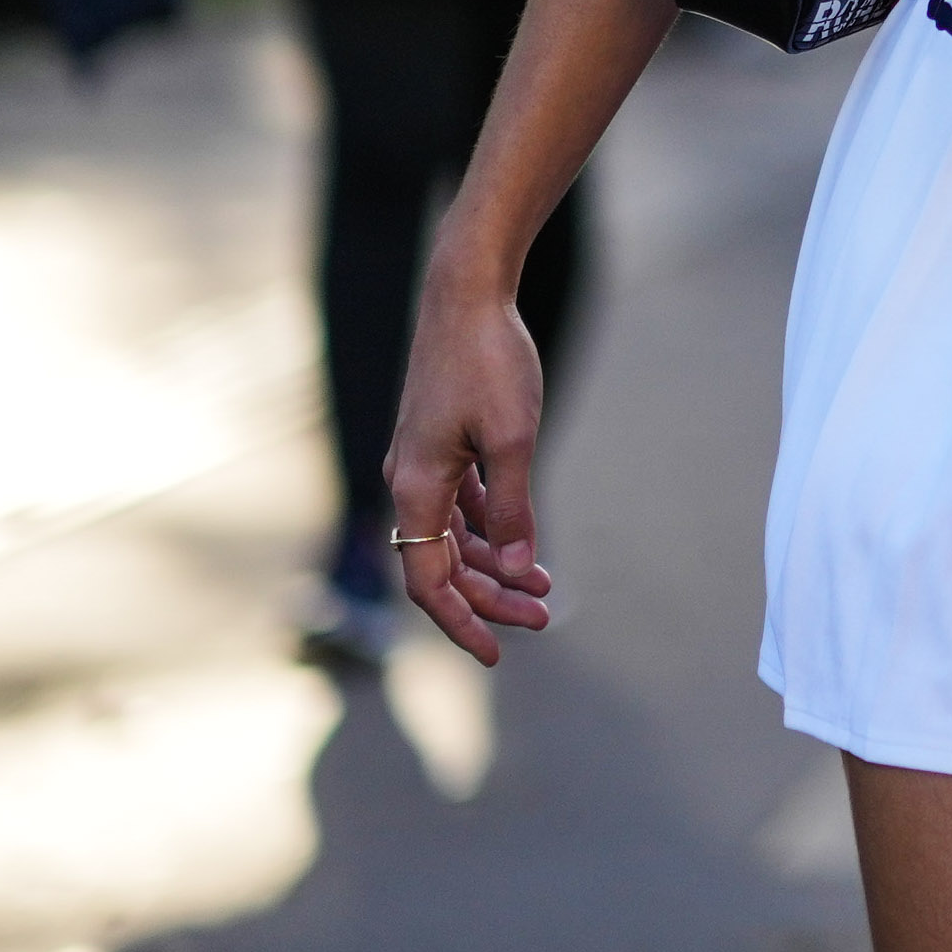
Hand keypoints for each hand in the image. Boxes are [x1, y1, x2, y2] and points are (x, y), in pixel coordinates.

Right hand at [385, 272, 559, 664]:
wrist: (468, 296)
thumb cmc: (490, 361)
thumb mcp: (514, 439)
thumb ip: (514, 507)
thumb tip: (516, 570)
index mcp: (416, 488)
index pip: (429, 580)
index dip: (460, 621)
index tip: (495, 655)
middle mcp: (409, 482)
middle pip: (443, 564)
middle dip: (490, 597)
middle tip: (542, 618)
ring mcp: (423, 462)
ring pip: (454, 536)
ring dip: (495, 565)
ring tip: (543, 588)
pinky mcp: (441, 443)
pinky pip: (461, 505)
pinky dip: (491, 528)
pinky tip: (522, 542)